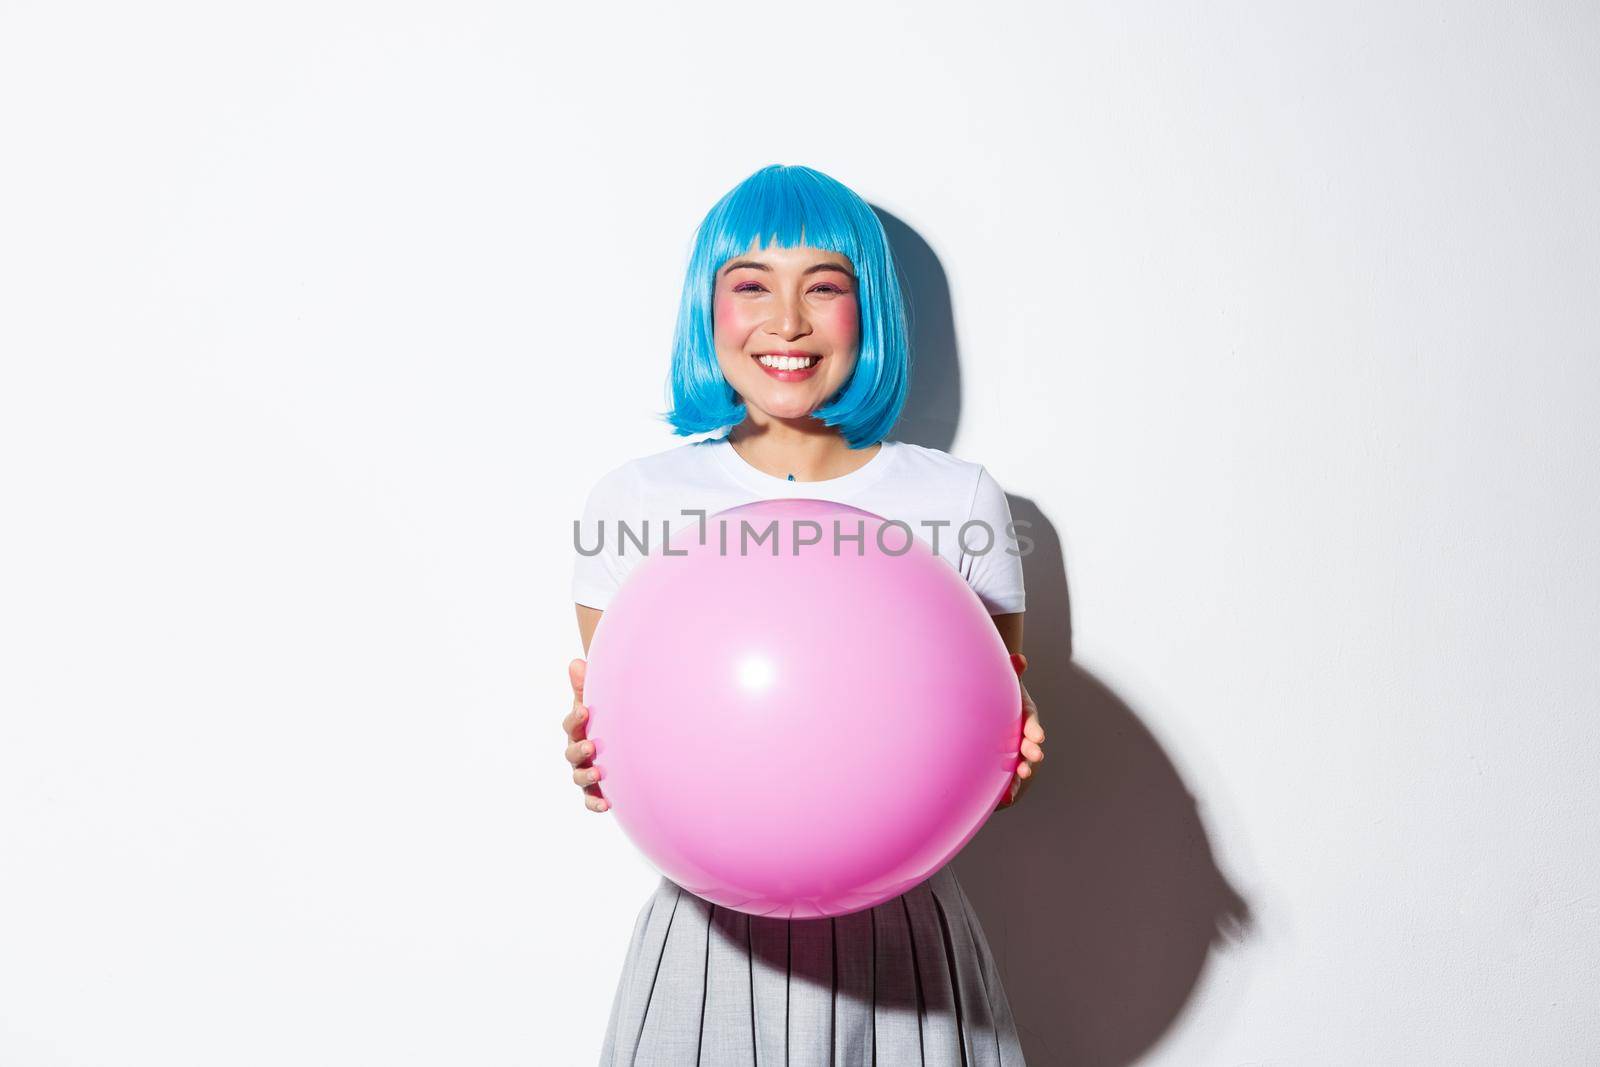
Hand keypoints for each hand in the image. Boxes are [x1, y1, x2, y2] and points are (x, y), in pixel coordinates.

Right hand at [563, 658, 609, 812]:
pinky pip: (590, 799)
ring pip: (579, 777)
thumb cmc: (603, 717)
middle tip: (591, 746)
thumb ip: (585, 685)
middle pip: (571, 752)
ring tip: (599, 773)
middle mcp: (577, 752)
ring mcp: (584, 771)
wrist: (617, 740)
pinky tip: (607, 804)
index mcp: (577, 730)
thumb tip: (576, 662)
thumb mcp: (596, 699)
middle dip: (579, 749)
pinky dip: (595, 802)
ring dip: (586, 776)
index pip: (571, 724)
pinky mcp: (595, 789)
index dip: (576, 717)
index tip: (585, 709)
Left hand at [996, 653, 1043, 810]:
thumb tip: (1019, 658)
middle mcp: (1022, 734)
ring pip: (1020, 762)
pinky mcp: (1004, 763)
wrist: (989, 707)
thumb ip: (1012, 670)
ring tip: (1022, 775)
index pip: (1031, 721)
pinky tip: (1004, 800)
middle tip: (1034, 755)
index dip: (1034, 728)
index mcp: (1023, 715)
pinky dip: (1008, 789)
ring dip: (1022, 771)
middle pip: (1029, 744)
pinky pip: (1007, 778)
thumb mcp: (1005, 681)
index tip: (1038, 736)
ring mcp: (1014, 749)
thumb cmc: (999, 693)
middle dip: (1031, 750)